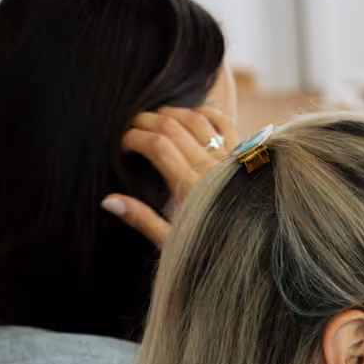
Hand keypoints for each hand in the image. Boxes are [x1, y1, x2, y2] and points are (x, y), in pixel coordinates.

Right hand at [103, 103, 236, 247]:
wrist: (255, 251)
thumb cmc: (212, 250)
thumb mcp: (173, 241)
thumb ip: (142, 219)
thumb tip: (108, 201)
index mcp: (192, 188)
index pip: (157, 146)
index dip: (133, 138)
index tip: (121, 145)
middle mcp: (212, 168)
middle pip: (173, 127)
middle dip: (145, 121)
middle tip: (129, 126)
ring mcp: (231, 159)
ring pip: (197, 120)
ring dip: (171, 113)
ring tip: (153, 117)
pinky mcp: (245, 157)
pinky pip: (225, 123)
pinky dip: (206, 113)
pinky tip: (190, 115)